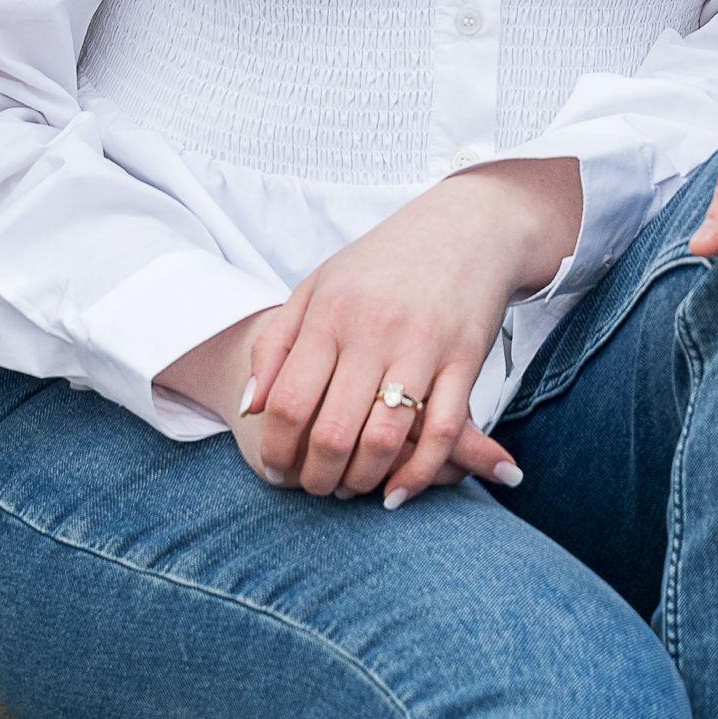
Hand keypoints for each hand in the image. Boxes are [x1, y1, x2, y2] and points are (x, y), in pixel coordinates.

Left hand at [227, 161, 575, 503]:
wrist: (466, 226)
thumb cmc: (382, 263)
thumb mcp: (318, 288)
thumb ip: (277, 346)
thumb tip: (251, 409)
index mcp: (331, 313)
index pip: (290, 402)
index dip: (277, 450)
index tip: (277, 471)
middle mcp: (374, 330)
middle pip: (332, 432)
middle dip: (316, 477)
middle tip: (314, 489)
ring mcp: (423, 346)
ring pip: (384, 440)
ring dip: (362, 481)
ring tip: (350, 488)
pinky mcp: (466, 359)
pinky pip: (441, 434)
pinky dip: (417, 474)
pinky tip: (397, 492)